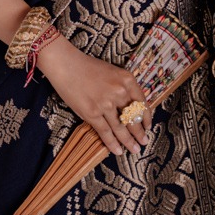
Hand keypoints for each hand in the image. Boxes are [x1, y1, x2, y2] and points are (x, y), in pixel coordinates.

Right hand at [38, 36, 147, 155]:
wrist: (65, 64)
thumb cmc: (87, 67)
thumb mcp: (112, 72)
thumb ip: (122, 88)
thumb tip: (129, 109)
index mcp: (127, 80)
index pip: (142, 103)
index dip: (146, 117)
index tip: (148, 126)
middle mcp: (119, 92)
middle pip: (133, 117)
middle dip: (139, 133)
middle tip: (144, 142)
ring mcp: (106, 104)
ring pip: (121, 128)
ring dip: (129, 141)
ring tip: (135, 149)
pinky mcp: (92, 113)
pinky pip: (105, 132)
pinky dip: (112, 143)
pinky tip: (118, 150)